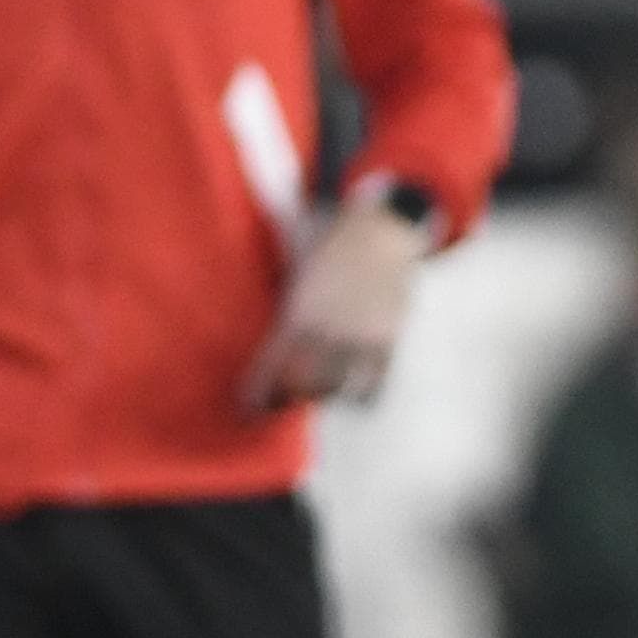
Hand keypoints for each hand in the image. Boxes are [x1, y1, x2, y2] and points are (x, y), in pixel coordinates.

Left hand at [242, 199, 427, 410]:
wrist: (381, 229)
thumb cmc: (328, 245)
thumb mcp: (295, 270)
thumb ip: (282, 307)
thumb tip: (255, 343)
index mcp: (299, 309)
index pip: (273, 366)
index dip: (259, 395)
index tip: (249, 409)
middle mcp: (329, 327)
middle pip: (302, 385)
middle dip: (288, 398)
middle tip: (280, 402)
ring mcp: (360, 336)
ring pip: (336, 391)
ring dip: (322, 396)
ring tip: (315, 393)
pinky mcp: (387, 341)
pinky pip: (373, 388)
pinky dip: (360, 397)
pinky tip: (351, 392)